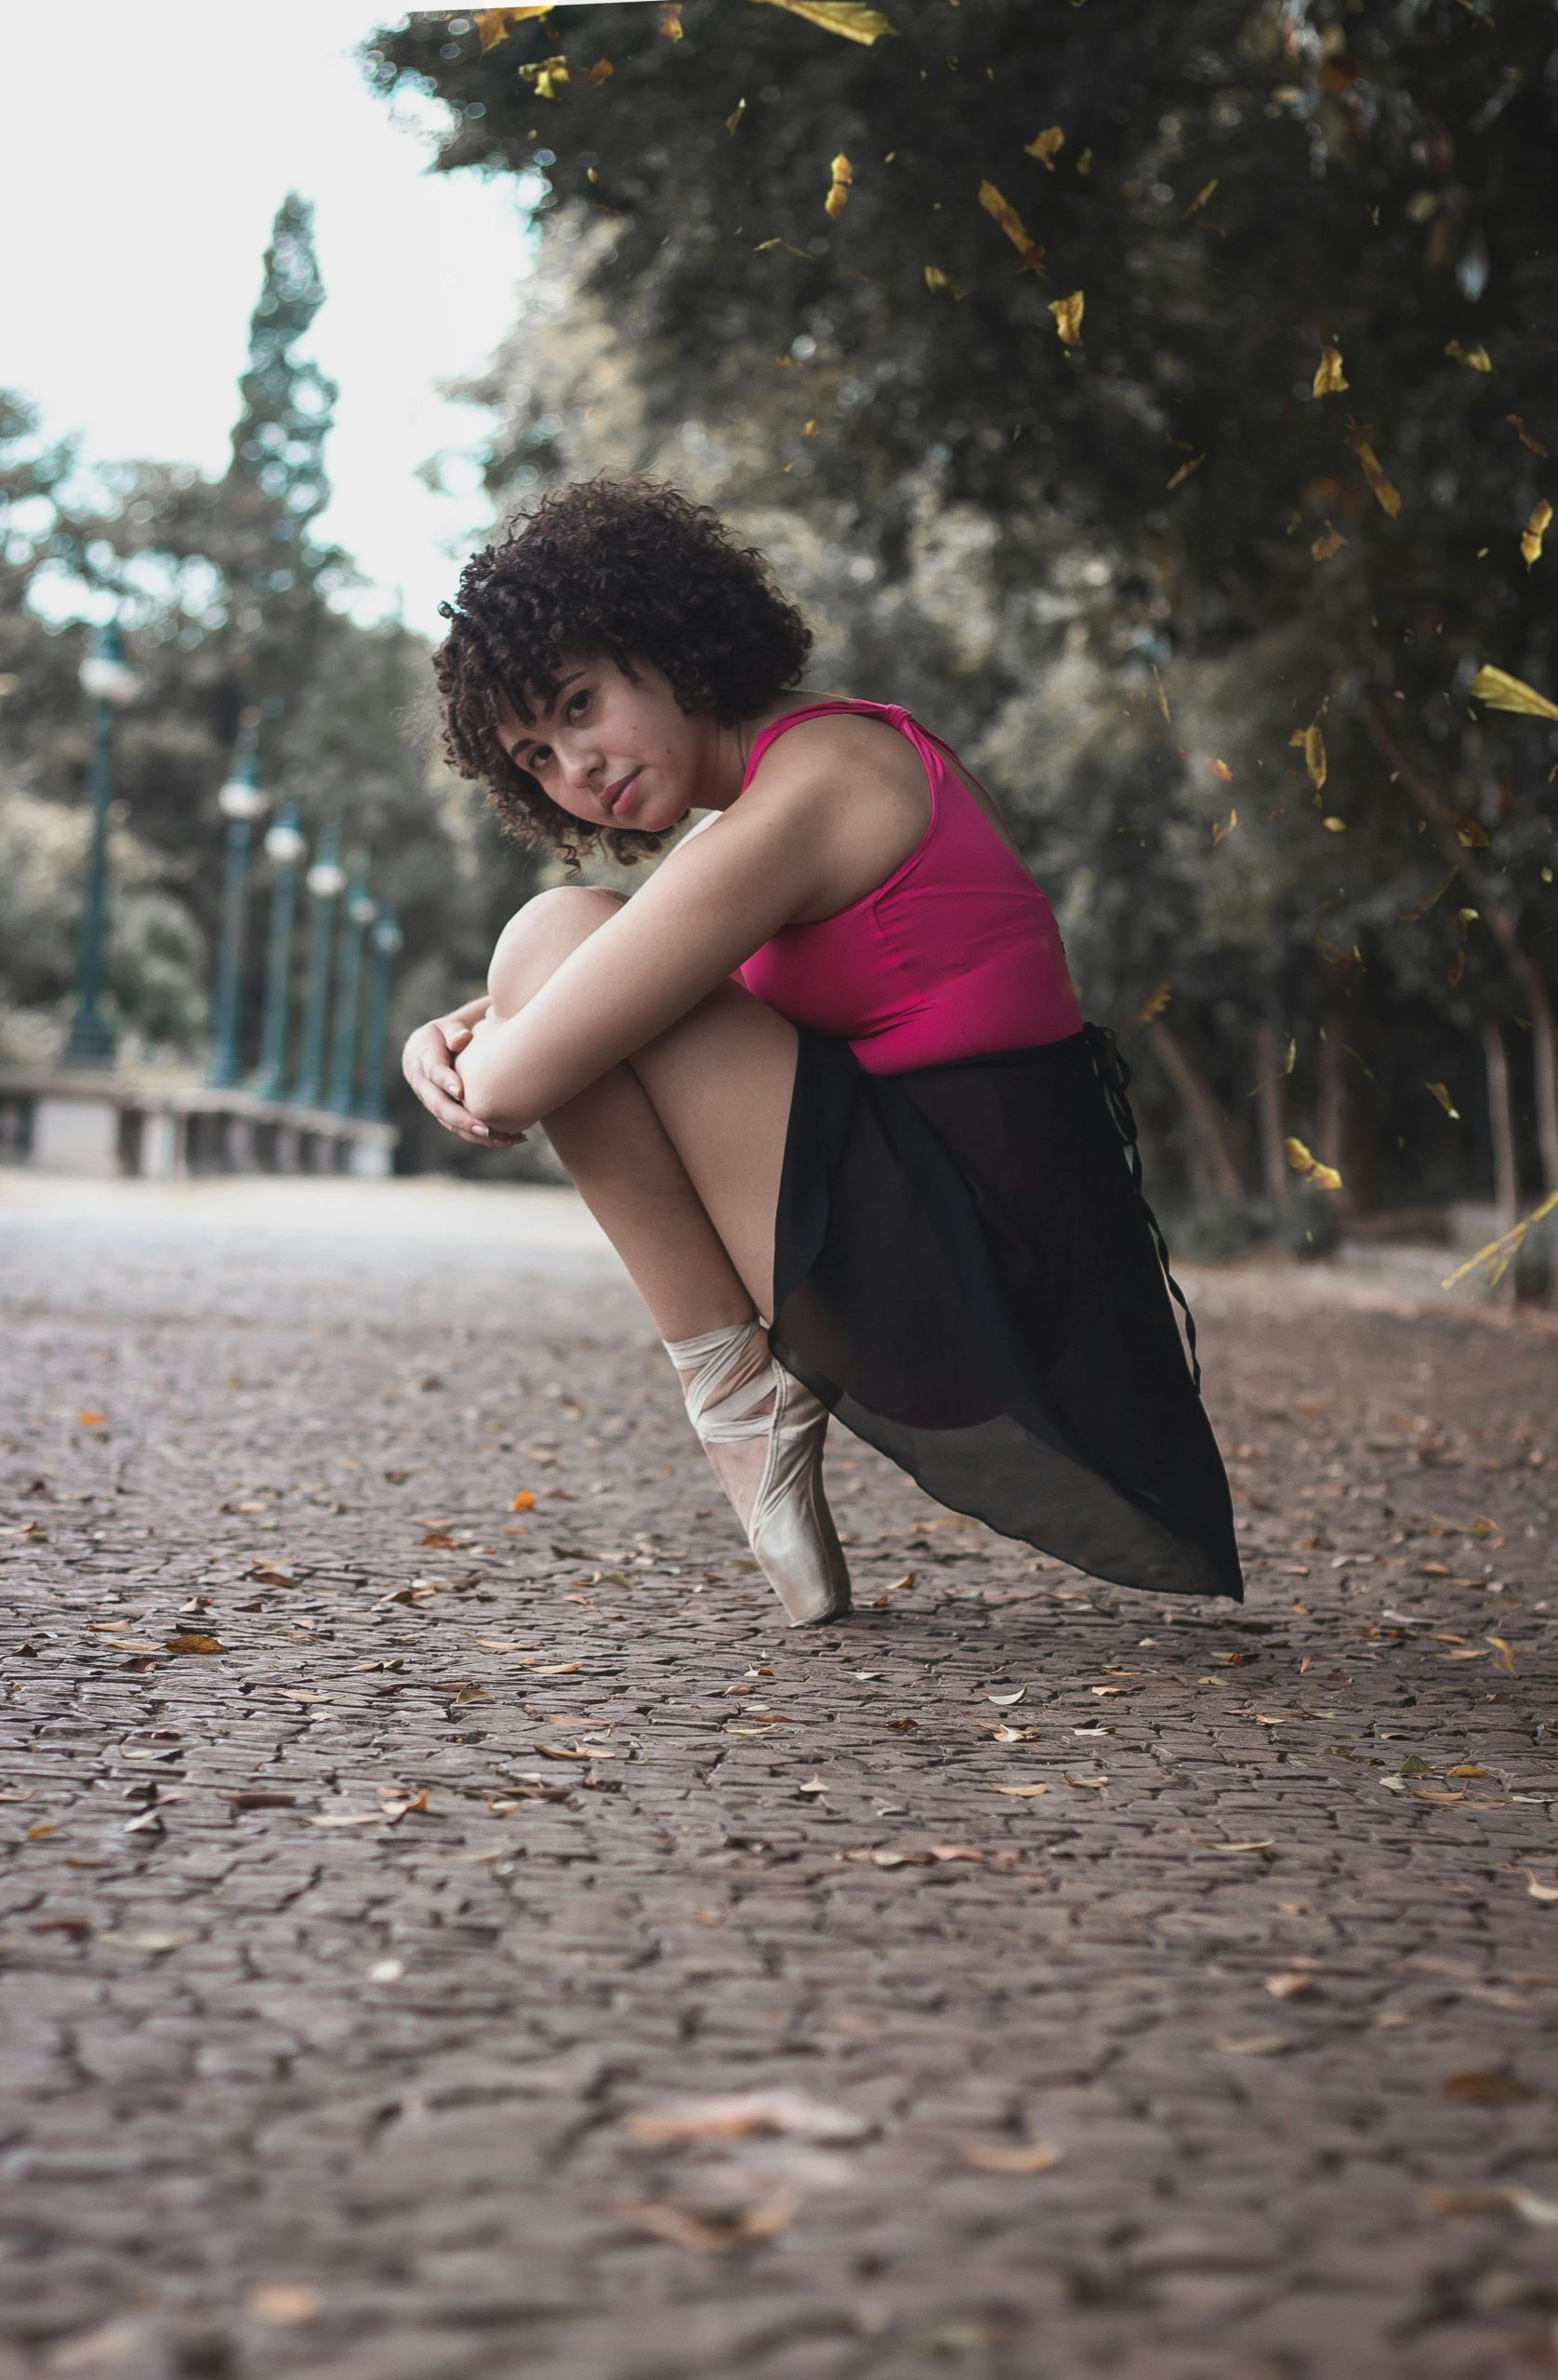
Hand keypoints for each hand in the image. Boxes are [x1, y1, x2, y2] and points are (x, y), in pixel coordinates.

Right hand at [401, 1011, 524, 1148]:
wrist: (425, 1050)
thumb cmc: (443, 1035)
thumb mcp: (446, 1027)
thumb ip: (454, 1031)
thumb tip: (462, 1038)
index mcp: (424, 1061)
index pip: (433, 1072)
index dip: (446, 1082)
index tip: (460, 1092)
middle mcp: (425, 1086)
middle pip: (439, 1106)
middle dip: (461, 1119)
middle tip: (485, 1128)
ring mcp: (433, 1103)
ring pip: (450, 1124)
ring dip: (476, 1135)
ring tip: (505, 1140)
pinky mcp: (444, 1114)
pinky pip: (460, 1129)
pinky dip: (482, 1138)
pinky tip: (508, 1140)